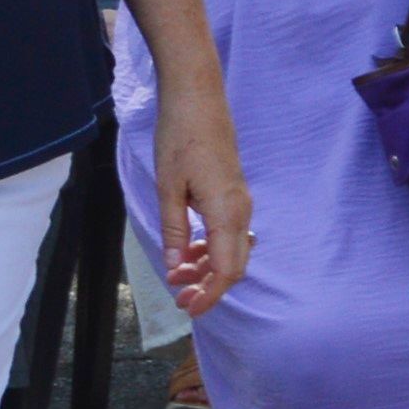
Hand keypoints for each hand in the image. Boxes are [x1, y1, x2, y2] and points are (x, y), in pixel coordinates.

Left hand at [148, 88, 255, 316]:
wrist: (197, 98)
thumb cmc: (180, 137)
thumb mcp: (167, 187)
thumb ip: (174, 230)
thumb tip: (175, 267)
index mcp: (226, 213)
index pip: (225, 270)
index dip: (209, 295)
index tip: (188, 309)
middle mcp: (240, 211)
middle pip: (233, 266)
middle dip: (209, 288)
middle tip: (181, 300)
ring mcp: (240, 202)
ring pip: (231, 250)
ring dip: (208, 268)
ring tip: (178, 277)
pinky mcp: (233, 194)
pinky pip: (228, 233)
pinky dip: (210, 248)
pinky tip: (188, 252)